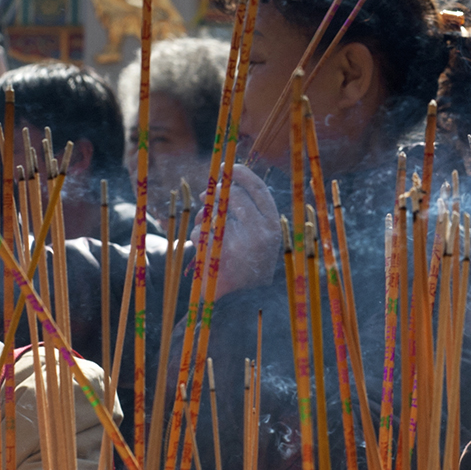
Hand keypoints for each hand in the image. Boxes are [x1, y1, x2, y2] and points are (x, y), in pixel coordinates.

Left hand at [215, 163, 283, 297]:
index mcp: (273, 224)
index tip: (227, 167)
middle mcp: (262, 231)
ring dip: (204, 216)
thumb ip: (246, 211)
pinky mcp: (222, 253)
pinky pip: (202, 231)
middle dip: (215, 193)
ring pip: (214, 212)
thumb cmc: (249, 265)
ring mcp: (243, 242)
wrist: (244, 302)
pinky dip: (197, 235)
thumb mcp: (258, 236)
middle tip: (206, 195)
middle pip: (233, 196)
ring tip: (204, 226)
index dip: (242, 174)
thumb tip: (216, 187)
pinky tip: (202, 247)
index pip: (258, 189)